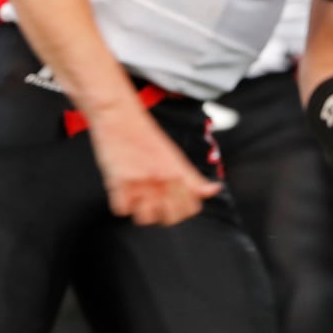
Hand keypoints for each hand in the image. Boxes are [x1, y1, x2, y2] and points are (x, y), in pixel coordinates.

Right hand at [89, 105, 221, 225]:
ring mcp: (141, 181)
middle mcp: (163, 179)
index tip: (171, 203)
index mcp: (179, 173)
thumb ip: (193, 177)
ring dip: (138, 211)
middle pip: (169, 219)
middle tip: (150, 202)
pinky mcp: (119, 180)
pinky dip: (119, 204)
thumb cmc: (144, 134)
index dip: (182, 210)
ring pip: (145, 219)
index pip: (191, 209)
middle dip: (160, 215)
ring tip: (134, 197)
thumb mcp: (174, 154)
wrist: (118, 113)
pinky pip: (121, 210)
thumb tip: (214, 190)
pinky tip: (120, 191)